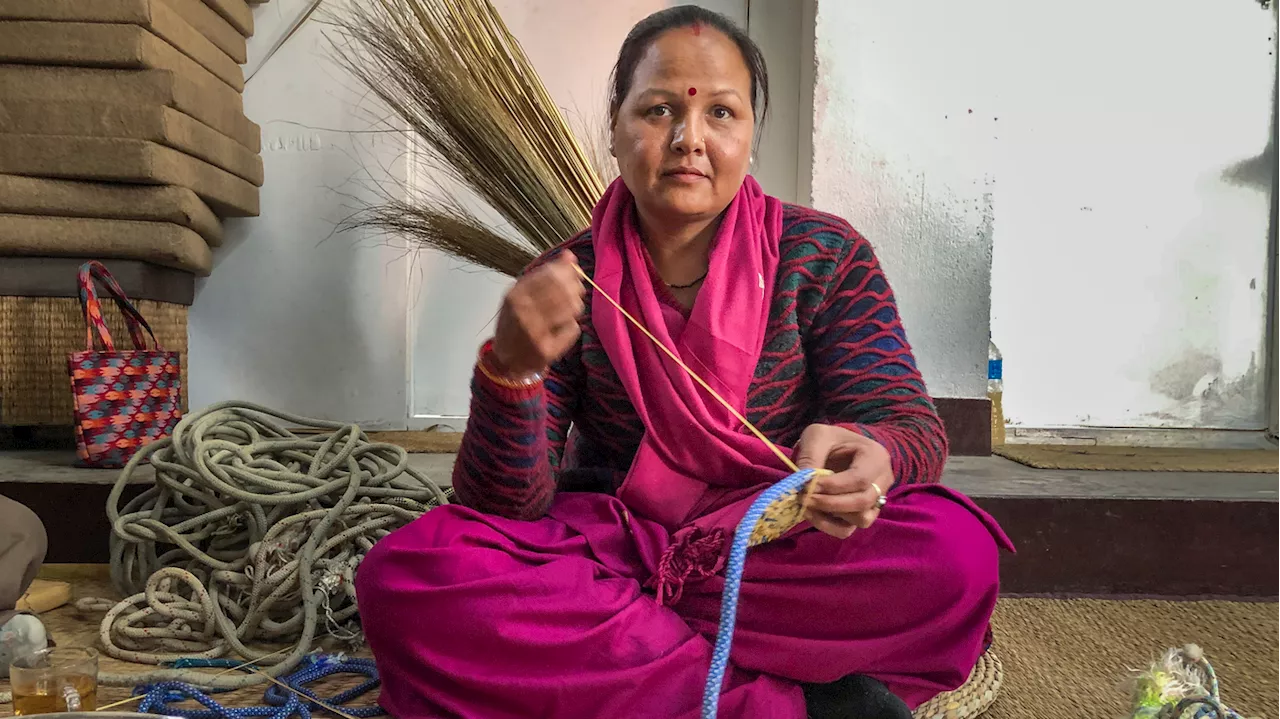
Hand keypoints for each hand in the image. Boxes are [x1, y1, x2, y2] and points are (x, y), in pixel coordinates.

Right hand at [492, 250, 586, 376]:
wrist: (506, 360)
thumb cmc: (514, 323)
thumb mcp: (521, 294)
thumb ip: (543, 274)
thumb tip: (569, 255)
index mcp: (514, 295)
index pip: (550, 275)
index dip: (568, 271)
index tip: (574, 272)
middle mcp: (522, 313)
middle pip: (563, 291)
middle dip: (575, 288)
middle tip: (576, 291)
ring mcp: (534, 333)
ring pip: (572, 309)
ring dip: (575, 306)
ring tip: (568, 309)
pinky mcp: (547, 350)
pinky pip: (573, 328)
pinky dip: (572, 325)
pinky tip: (562, 327)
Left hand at [793, 424, 893, 538]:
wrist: (837, 448)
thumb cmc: (830, 440)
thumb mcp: (818, 436)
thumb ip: (811, 455)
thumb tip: (803, 481)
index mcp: (876, 457)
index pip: (860, 479)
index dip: (832, 486)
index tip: (805, 484)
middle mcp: (882, 482)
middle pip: (863, 502)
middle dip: (829, 503)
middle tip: (802, 496)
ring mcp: (875, 501)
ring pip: (860, 520)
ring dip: (830, 515)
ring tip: (806, 503)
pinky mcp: (861, 516)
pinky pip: (848, 529)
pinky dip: (827, 525)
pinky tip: (811, 513)